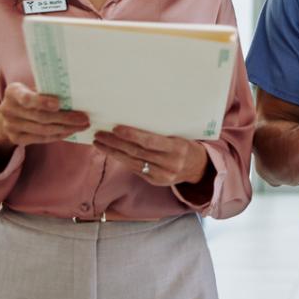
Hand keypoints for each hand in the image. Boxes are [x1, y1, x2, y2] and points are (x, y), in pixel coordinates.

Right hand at [0, 82, 89, 152]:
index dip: (42, 102)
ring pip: (43, 129)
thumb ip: (45, 90)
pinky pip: (41, 138)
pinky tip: (70, 131)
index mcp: (13, 92)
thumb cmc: (26, 97)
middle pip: (40, 116)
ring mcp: (11, 126)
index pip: (26, 98)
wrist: (5, 116)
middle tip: (83, 118)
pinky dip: (58, 135)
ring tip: (82, 125)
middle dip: (65, 118)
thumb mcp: (29, 88)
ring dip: (65, 128)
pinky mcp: (16, 139)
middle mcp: (9, 110)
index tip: (59, 103)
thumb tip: (73, 94)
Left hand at [93, 126, 209, 186]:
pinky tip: (111, 152)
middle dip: (116, 143)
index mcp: (177, 148)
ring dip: (113, 152)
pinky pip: (135, 169)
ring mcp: (162, 175)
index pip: (150, 141)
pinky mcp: (155, 181)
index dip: (132, 135)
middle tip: (100, 134)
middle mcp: (169, 163)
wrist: (198, 167)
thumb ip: (162, 131)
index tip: (116, 128)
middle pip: (137, 152)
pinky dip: (122, 159)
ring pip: (132, 162)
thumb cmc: (187, 143)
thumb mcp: (180, 134)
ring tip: (99, 142)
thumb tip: (136, 116)